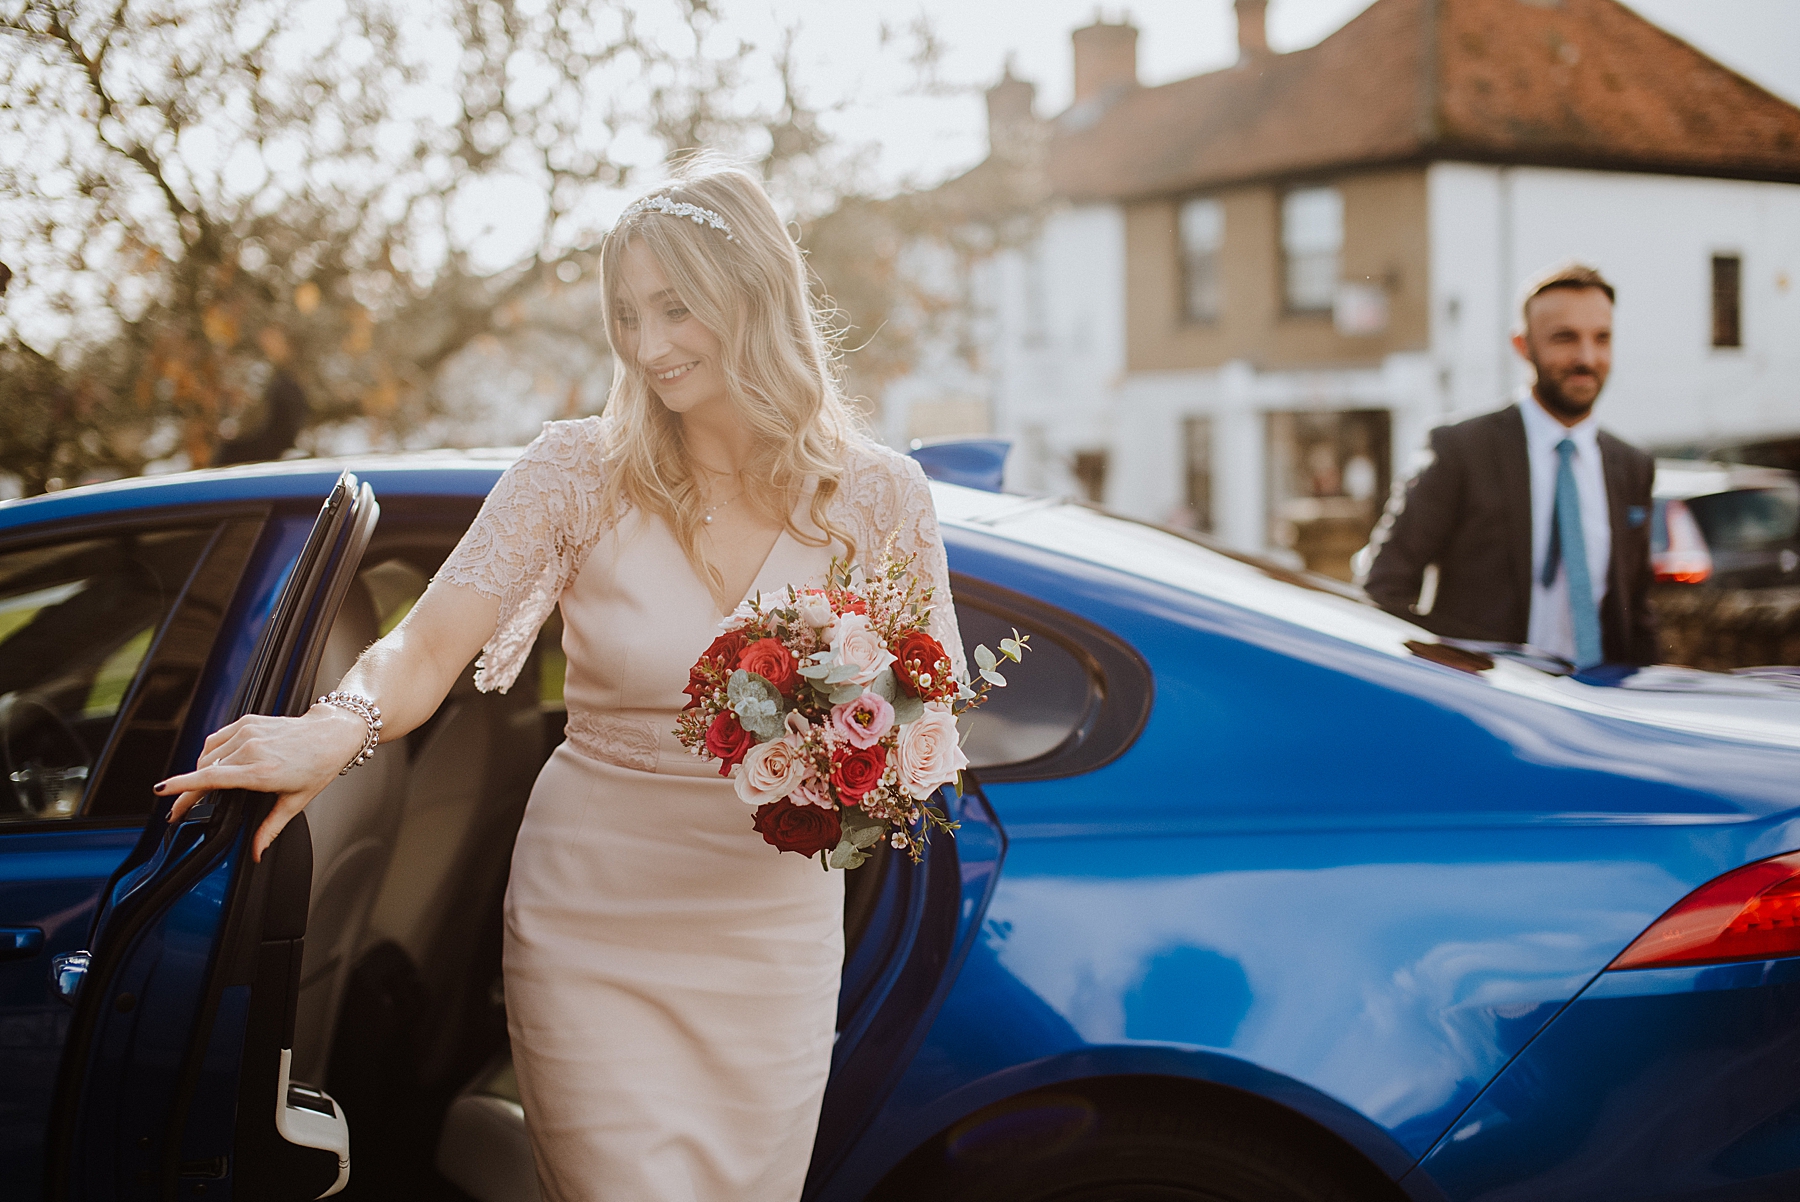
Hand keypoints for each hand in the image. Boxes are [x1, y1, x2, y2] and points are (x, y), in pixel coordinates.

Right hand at [155, 706, 370, 861]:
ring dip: (200, 773)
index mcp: (261, 772)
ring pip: (207, 756)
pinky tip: (215, 765)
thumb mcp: (295, 802)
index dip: (182, 787)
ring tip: (202, 790)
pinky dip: (210, 754)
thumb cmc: (318, 766)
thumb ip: (269, 829)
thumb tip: (255, 853)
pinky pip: (216, 740)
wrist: (332, 733)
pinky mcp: (247, 722)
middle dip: (187, 791)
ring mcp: (248, 733)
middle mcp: (251, 750)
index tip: (160, 792)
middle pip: (203, 772)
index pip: (210, 779)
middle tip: (179, 810)